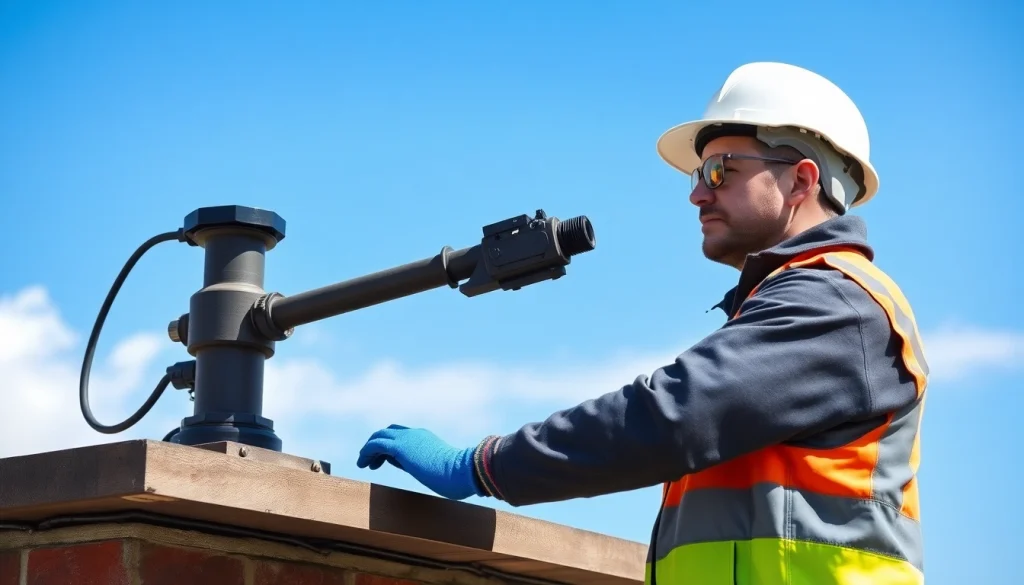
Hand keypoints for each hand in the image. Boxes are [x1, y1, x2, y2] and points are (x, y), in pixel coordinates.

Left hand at [356, 424, 483, 499]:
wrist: (462, 471)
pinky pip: (376, 444)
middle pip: (388, 431)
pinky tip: (363, 464)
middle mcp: (415, 434)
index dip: (390, 446)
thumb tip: (413, 469)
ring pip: (380, 435)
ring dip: (368, 448)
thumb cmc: (456, 476)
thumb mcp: (438, 468)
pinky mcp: (400, 447)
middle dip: (377, 444)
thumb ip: (424, 465)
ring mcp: (408, 438)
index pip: (402, 435)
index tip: (384, 461)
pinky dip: (366, 452)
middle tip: (371, 461)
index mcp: (425, 438)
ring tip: (363, 463)